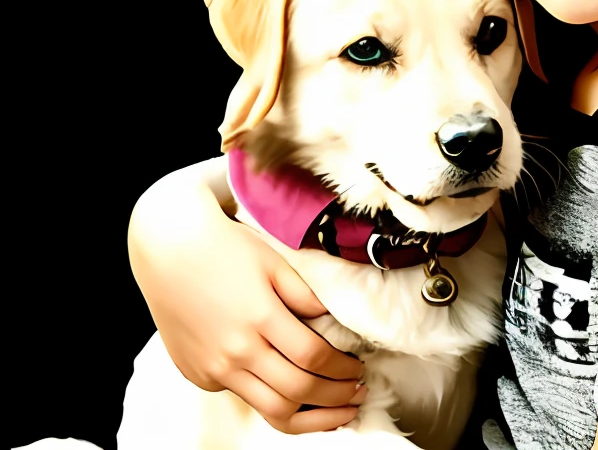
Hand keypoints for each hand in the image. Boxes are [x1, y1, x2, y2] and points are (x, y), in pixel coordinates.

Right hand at [128, 159, 366, 433]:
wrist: (169, 249)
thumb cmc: (226, 248)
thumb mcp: (274, 262)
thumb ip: (305, 296)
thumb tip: (332, 322)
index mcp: (261, 318)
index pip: (314, 358)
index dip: (343, 369)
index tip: (360, 367)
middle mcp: (236, 351)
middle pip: (296, 392)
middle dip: (336, 399)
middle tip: (358, 394)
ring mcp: (214, 369)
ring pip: (270, 411)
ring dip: (311, 418)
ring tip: (337, 412)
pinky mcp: (199, 376)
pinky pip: (243, 397)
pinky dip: (273, 401)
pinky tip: (294, 394)